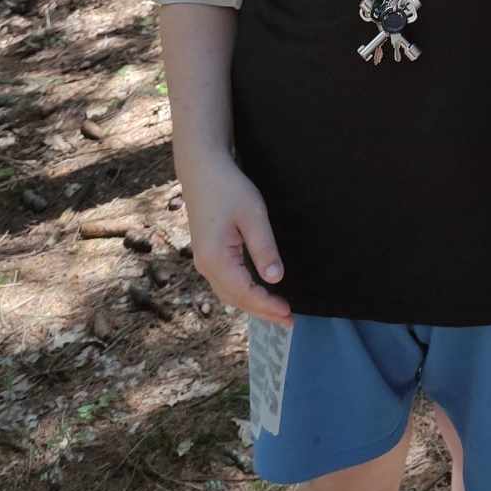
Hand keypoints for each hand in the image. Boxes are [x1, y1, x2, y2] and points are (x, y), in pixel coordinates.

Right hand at [180, 156, 293, 323]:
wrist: (201, 169)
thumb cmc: (228, 188)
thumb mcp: (253, 215)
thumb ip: (264, 248)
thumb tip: (275, 278)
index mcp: (215, 258)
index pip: (245, 292)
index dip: (267, 305)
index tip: (289, 313)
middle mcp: (205, 265)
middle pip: (236, 298)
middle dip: (262, 311)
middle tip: (289, 321)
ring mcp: (204, 260)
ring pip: (229, 293)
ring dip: (253, 304)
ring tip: (277, 312)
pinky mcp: (207, 254)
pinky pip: (226, 282)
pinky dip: (243, 293)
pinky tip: (258, 293)